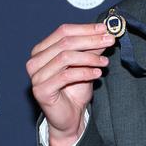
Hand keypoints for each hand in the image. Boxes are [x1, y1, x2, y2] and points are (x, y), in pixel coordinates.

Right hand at [26, 23, 114, 145]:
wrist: (70, 117)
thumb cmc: (75, 89)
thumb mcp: (86, 64)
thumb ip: (92, 48)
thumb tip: (104, 33)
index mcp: (42, 49)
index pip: (63, 31)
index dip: (86, 29)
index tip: (105, 29)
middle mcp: (35, 60)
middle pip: (65, 42)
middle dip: (91, 40)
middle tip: (110, 41)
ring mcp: (36, 76)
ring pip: (65, 57)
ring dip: (90, 57)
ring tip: (105, 62)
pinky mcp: (41, 90)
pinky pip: (66, 76)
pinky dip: (85, 72)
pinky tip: (97, 73)